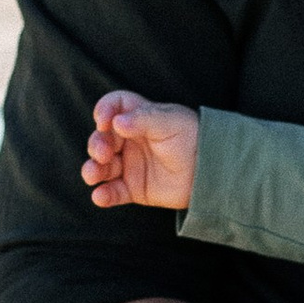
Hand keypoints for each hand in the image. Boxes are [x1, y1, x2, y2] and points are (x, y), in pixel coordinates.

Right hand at [82, 92, 201, 212]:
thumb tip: (116, 123)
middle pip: (101, 138)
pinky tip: (100, 195)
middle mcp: (130, 140)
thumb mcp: (170, 121)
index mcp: (139, 118)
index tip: (104, 120)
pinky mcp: (134, 189)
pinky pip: (113, 192)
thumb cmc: (193, 139)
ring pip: (101, 166)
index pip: (114, 107)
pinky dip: (103, 195)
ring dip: (93, 170)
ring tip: (93, 175)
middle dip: (96, 144)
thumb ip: (143, 119)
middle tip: (102, 153)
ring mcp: (130, 165)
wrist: (211, 170)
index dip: (105, 110)